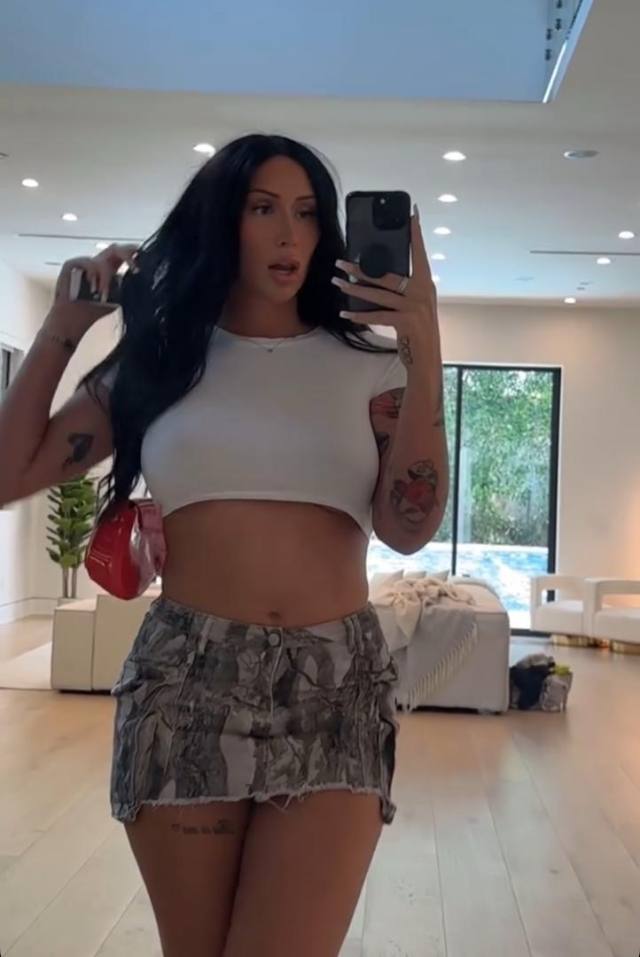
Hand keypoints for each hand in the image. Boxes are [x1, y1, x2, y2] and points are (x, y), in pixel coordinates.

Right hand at [46, 244, 139, 336]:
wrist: (74, 321)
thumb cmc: (95, 311)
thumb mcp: (118, 299)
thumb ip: (128, 287)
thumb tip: (146, 280)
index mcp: (111, 268)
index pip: (125, 254)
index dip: (135, 254)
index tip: (146, 261)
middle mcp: (99, 263)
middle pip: (115, 249)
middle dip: (127, 254)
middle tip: (135, 267)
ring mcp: (84, 264)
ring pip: (101, 260)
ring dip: (105, 277)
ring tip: (103, 294)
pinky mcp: (70, 266)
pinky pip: (85, 261)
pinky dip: (91, 273)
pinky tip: (92, 286)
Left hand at [331, 207, 437, 340]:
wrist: (427, 358)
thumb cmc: (417, 330)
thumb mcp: (416, 305)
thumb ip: (405, 289)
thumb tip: (377, 275)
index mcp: (425, 283)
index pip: (420, 253)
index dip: (415, 233)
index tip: (411, 213)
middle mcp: (421, 291)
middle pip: (387, 274)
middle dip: (360, 268)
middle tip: (341, 262)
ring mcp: (414, 307)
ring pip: (378, 294)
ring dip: (354, 289)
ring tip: (337, 283)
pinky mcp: (405, 322)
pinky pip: (377, 315)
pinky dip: (359, 315)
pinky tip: (345, 314)